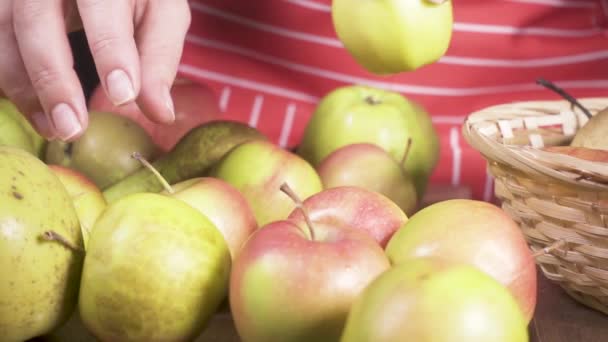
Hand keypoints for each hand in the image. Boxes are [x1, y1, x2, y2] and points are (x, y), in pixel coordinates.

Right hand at [0, 0, 191, 140]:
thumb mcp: (162, 16)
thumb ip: (159, 59)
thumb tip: (161, 113)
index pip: (102, 8)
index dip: (111, 53)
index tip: (122, 95)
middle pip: (37, 19)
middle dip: (54, 79)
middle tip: (73, 127)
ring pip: (7, 34)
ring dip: (27, 89)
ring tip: (57, 130)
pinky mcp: (6, 8)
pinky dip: (15, 85)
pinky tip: (41, 117)